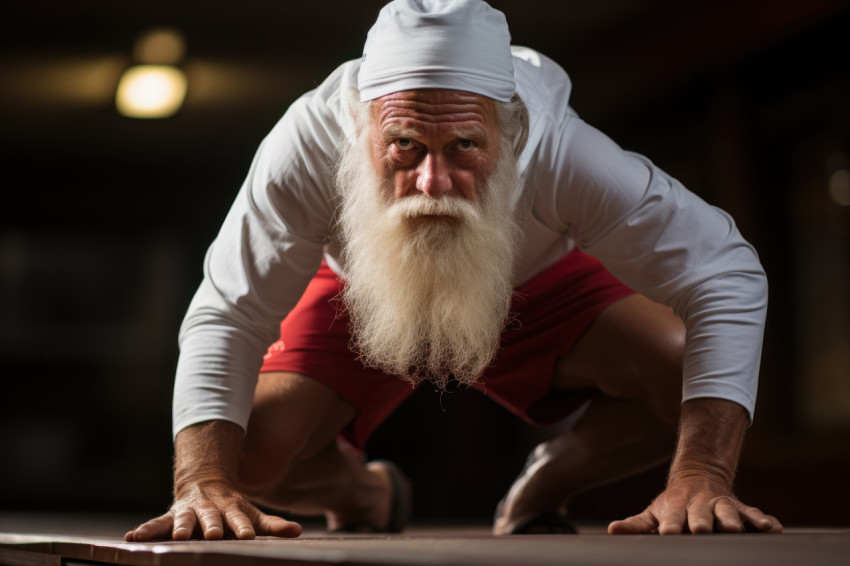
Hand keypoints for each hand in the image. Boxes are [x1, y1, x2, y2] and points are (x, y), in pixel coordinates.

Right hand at [125, 479, 301, 540]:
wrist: (204, 483)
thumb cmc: (232, 508)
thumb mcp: (252, 514)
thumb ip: (273, 524)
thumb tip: (298, 530)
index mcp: (229, 510)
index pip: (238, 520)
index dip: (242, 527)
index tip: (247, 536)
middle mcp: (208, 510)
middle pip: (210, 519)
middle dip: (211, 526)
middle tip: (212, 534)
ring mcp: (187, 513)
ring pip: (182, 520)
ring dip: (178, 528)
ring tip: (176, 536)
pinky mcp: (169, 517)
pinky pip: (155, 525)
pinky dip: (144, 531)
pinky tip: (131, 538)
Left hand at [607, 474, 781, 534]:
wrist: (698, 476)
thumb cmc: (672, 505)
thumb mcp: (653, 513)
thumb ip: (636, 525)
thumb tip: (613, 530)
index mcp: (677, 508)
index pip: (671, 518)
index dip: (670, 525)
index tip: (667, 533)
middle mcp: (700, 506)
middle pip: (701, 515)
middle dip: (701, 522)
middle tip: (701, 531)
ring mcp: (721, 506)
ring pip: (728, 512)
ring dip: (731, 520)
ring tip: (735, 529)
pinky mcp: (741, 509)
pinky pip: (754, 514)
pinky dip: (763, 520)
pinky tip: (772, 528)